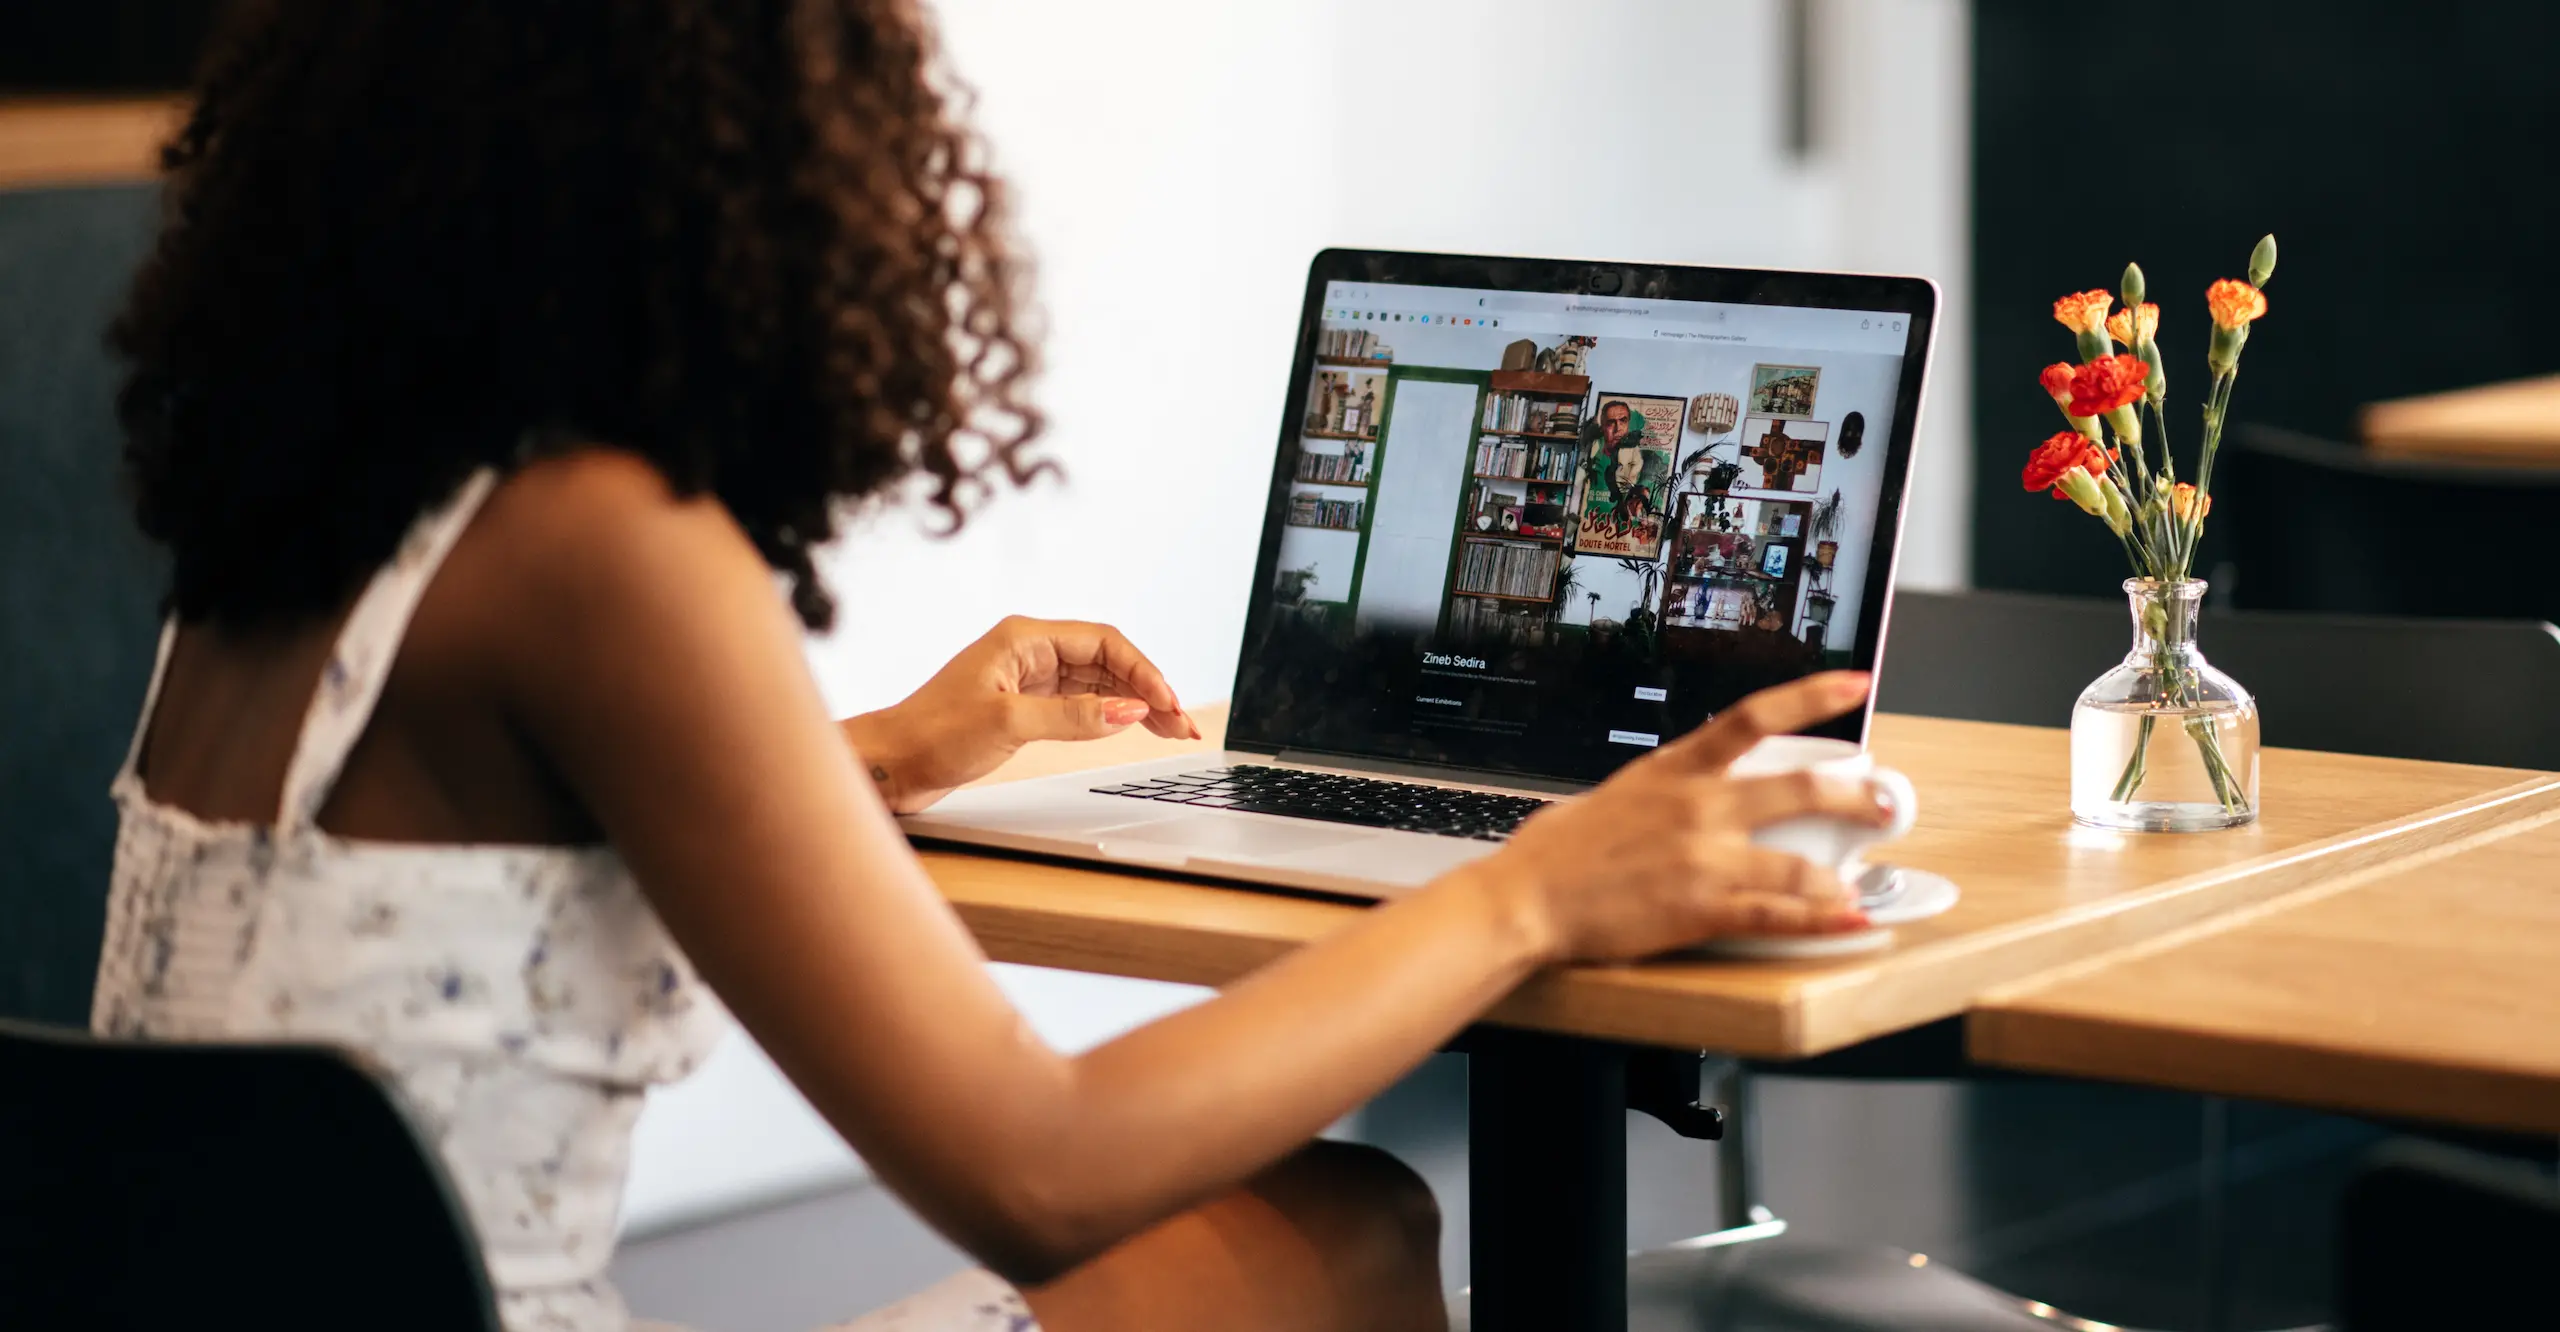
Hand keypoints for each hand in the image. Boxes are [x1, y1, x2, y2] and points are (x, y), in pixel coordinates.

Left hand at [845, 616, 1201, 812]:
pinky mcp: (1024, 707)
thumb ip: (1073, 716)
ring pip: (1098, 684)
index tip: (1167, 704)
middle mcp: (1029, 652)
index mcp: (1024, 639)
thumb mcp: (1008, 724)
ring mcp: (1028, 680)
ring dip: (1134, 704)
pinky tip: (1131, 727)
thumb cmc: (930, 735)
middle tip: (1182, 724)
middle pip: (1107, 662)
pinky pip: (1080, 703)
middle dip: (1148, 690)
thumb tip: (1129, 711)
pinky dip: (1109, 715)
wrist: (890, 763)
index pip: (1104, 643)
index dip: (1143, 672)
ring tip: (1170, 730)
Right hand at [1463, 672, 1890, 963]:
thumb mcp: (1615, 795)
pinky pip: (1777, 914)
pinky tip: (1848, 919)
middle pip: (1797, 789)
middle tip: (1884, 802)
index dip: (1812, 696)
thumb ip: (1664, 790)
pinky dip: (1821, 919)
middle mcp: (1697, 807)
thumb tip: (1692, 789)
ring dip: (1837, 876)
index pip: (1753, 717)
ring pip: (1798, 862)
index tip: (1855, 684)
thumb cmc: (1558, 852)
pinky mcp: (1700, 908)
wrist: (1526, 899)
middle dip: (1854, 796)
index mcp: (1675, 769)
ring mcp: (1702, 859)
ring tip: (1857, 884)